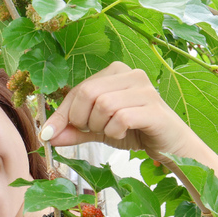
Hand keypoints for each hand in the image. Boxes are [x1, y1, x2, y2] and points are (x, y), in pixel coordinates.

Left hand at [39, 62, 197, 159]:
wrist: (170, 144)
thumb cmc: (134, 130)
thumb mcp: (98, 129)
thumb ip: (74, 130)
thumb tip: (47, 136)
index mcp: (115, 72)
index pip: (78, 89)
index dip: (61, 114)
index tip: (48, 134)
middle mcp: (131, 74)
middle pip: (88, 93)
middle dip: (81, 119)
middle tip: (91, 130)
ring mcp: (145, 89)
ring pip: (103, 105)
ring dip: (99, 126)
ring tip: (110, 131)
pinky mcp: (154, 109)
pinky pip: (121, 118)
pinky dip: (115, 131)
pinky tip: (122, 134)